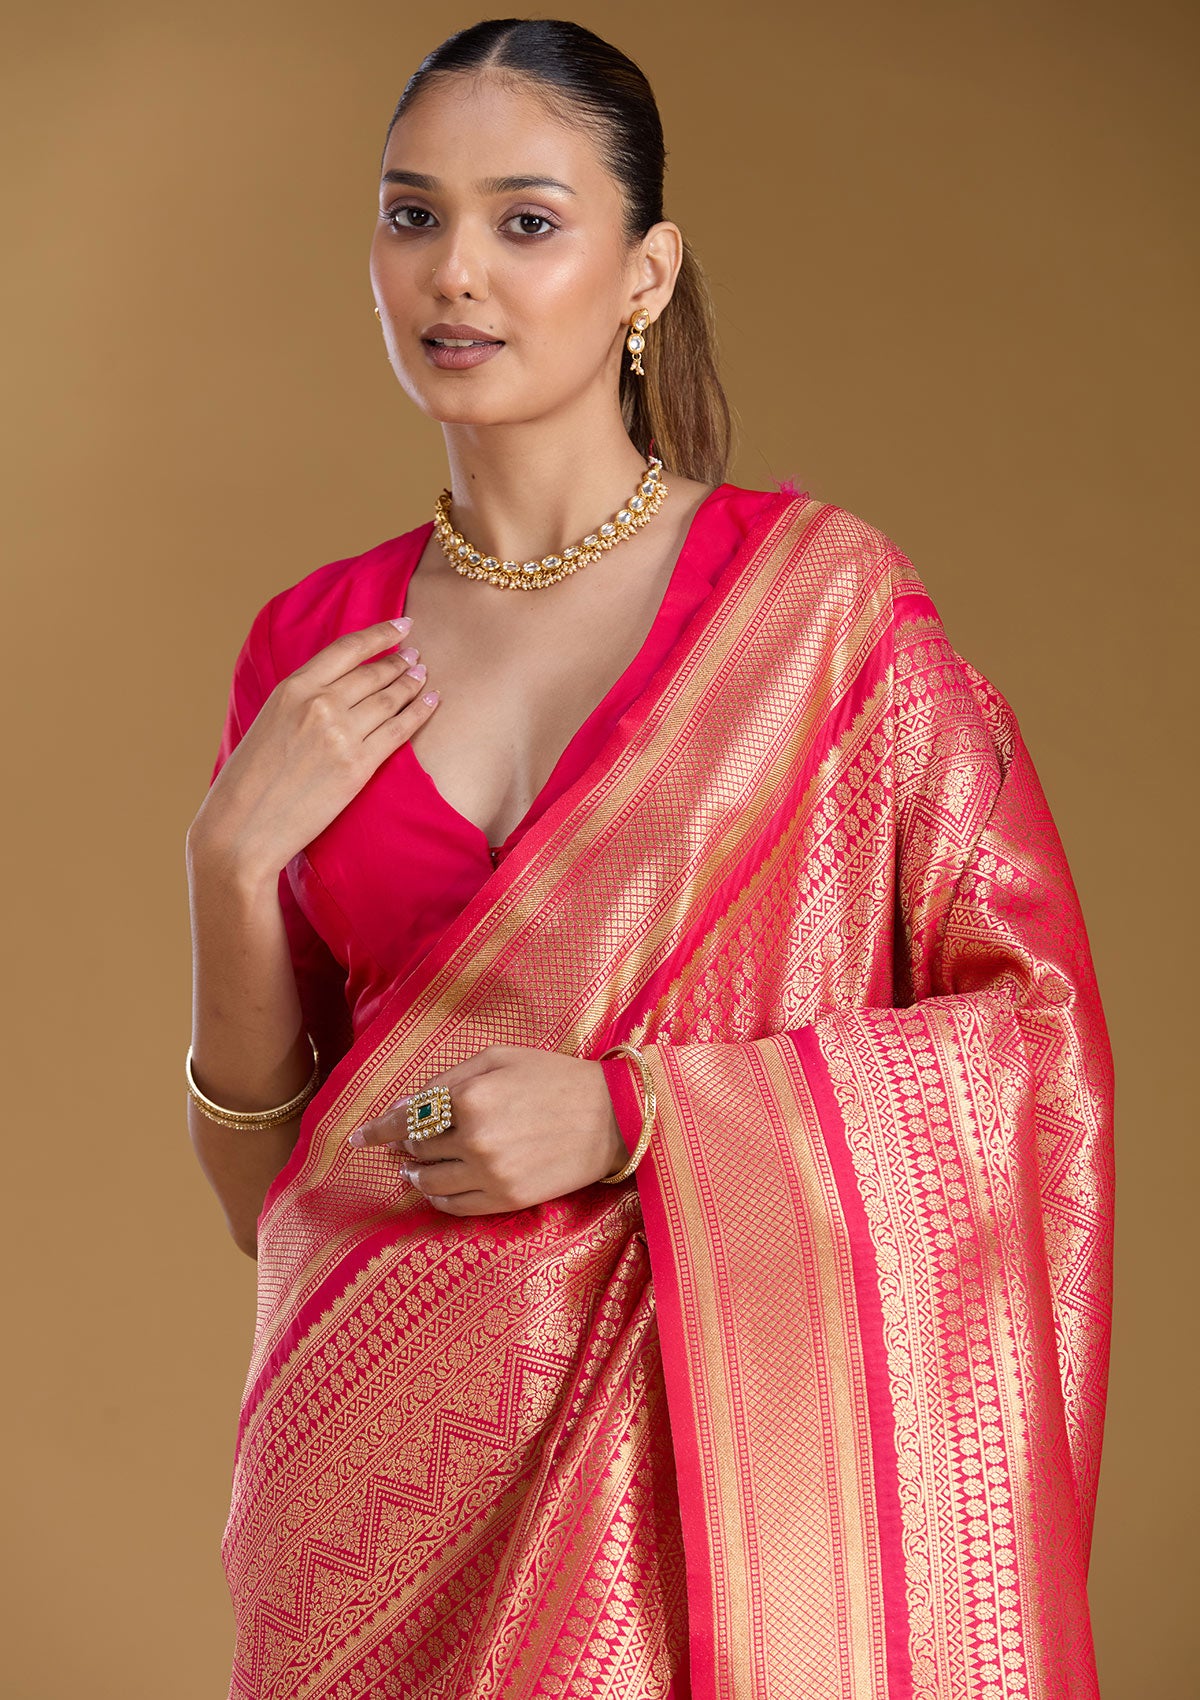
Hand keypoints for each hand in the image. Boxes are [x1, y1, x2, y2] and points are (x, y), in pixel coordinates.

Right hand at [190, 617, 439, 882]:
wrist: (241, 828)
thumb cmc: (249, 781)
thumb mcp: (268, 722)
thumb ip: (300, 701)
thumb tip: (333, 688)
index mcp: (292, 688)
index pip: (347, 648)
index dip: (380, 633)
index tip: (402, 626)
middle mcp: (319, 704)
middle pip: (373, 673)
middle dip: (399, 662)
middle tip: (416, 658)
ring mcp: (340, 734)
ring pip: (390, 699)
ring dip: (412, 684)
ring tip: (424, 677)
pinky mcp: (357, 766)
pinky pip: (398, 731)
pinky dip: (419, 713)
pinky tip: (431, 703)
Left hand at [346, 1045, 628, 1214]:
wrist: (613, 1117)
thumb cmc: (554, 1078)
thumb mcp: (499, 1059)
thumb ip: (448, 1081)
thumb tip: (405, 1106)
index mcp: (471, 1100)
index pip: (406, 1120)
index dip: (377, 1130)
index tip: (357, 1138)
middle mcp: (476, 1141)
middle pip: (418, 1151)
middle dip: (404, 1147)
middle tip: (400, 1145)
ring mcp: (492, 1176)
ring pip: (430, 1184)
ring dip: (416, 1175)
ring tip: (413, 1169)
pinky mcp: (508, 1201)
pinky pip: (456, 1206)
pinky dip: (438, 1197)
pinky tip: (438, 1186)